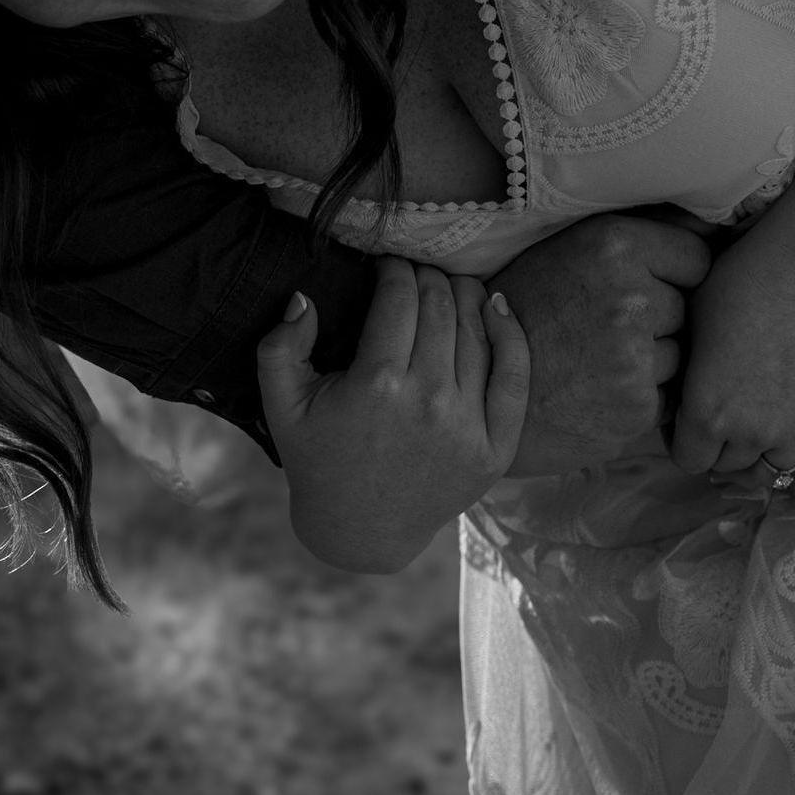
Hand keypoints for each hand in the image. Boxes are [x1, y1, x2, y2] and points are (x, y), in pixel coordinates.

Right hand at [257, 260, 528, 571]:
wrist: (362, 529)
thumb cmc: (319, 458)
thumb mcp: (283, 405)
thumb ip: (280, 347)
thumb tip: (303, 296)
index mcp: (377, 384)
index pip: (399, 298)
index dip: (394, 269)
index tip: (387, 265)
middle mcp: (428, 401)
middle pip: (440, 307)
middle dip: (427, 277)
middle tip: (416, 273)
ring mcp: (467, 426)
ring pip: (476, 332)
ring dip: (464, 295)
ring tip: (449, 284)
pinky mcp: (495, 448)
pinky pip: (514, 377)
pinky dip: (511, 334)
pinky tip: (497, 306)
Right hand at [492, 214, 712, 474]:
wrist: (477, 382)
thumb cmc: (526, 311)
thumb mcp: (572, 248)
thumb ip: (642, 234)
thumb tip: (717, 228)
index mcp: (615, 244)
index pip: (698, 258)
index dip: (673, 276)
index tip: (643, 287)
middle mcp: (629, 296)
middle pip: (688, 309)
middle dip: (661, 321)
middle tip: (605, 330)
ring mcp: (633, 355)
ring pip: (678, 354)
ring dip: (651, 361)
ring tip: (598, 361)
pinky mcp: (634, 406)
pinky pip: (667, 395)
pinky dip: (641, 398)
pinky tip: (599, 391)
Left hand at [669, 218, 794, 481]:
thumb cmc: (743, 278)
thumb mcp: (692, 320)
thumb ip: (686, 371)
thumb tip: (683, 387)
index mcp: (705, 412)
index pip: (686, 460)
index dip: (681, 439)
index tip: (686, 415)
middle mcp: (748, 433)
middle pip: (726, 466)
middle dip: (718, 445)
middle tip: (720, 411)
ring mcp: (794, 429)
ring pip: (767, 471)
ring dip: (757, 455)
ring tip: (753, 425)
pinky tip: (787, 440)